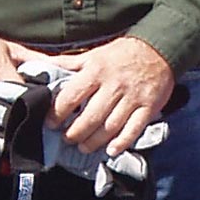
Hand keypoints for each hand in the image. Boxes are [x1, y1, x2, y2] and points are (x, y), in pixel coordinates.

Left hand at [46, 37, 173, 156]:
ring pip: (110, 127)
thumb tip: (39, 64)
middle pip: (90, 117)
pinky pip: (134, 129)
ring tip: (84, 146)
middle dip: (75, 133)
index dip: (57, 114)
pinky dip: (122, 143)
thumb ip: (68, 63)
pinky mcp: (149, 107)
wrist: (160, 49)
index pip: (71, 97)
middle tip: (67, 139)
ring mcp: (133, 97)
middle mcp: (114, 85)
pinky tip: (111, 150)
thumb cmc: (122, 54)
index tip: (51, 123)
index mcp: (96, 71)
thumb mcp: (94, 54)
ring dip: (94, 142)